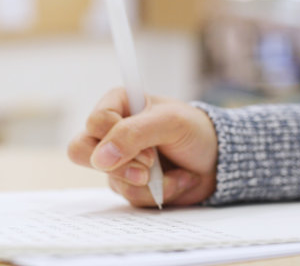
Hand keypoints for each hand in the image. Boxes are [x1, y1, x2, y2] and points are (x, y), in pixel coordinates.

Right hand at [68, 88, 217, 206]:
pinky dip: (157, 193)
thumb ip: (132, 133)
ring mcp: (118, 159)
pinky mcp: (128, 183)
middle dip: (120, 166)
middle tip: (149, 167)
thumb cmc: (195, 131)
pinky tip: (176, 180)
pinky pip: (129, 196)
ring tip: (173, 172)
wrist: (218, 161)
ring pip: (110, 179)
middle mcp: (112, 131)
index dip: (117, 138)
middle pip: (81, 151)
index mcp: (119, 104)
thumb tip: (99, 157)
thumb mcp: (170, 122)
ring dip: (147, 181)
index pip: (94, 122)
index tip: (149, 145)